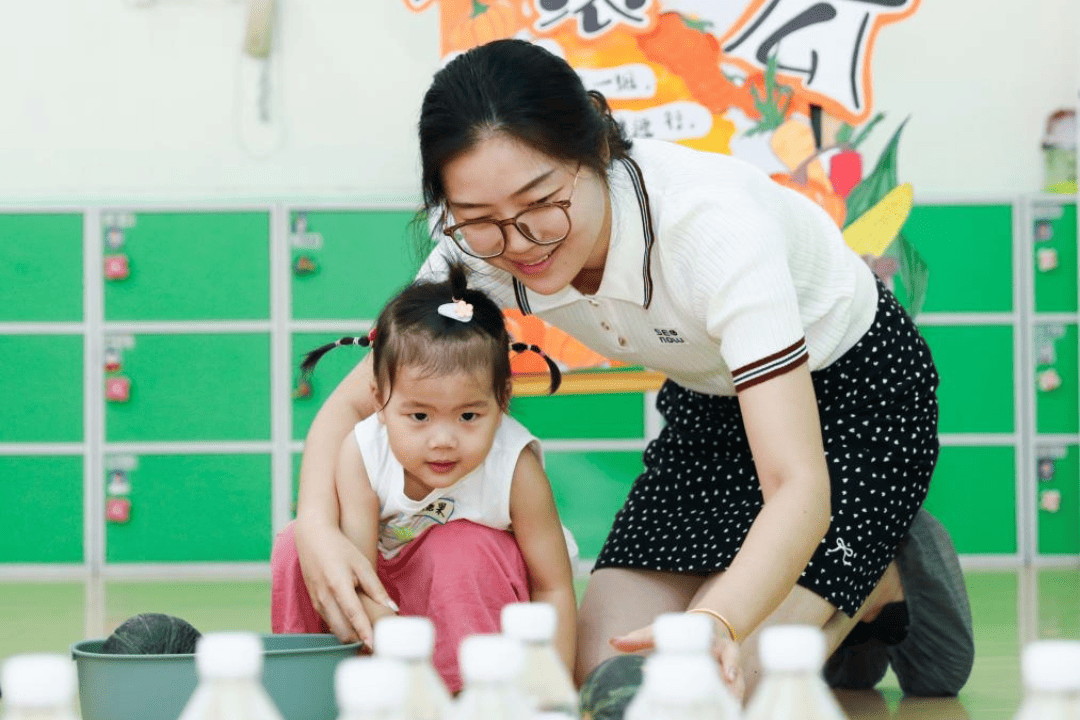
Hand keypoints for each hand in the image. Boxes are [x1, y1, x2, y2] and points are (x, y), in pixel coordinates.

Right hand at [293, 521, 397, 645]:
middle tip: (376, 647)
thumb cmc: (340, 549)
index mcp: (338, 585)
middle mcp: (324, 597)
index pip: (353, 615)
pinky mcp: (314, 603)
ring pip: (334, 629)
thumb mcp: (362, 564)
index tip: (374, 646)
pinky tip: (354, 628)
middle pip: (342, 630)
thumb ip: (376, 588)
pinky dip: (341, 628)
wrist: (313, 539)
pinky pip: (328, 622)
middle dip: (358, 641)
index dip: (364, 632)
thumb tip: (392, 608)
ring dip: (350, 637)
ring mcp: (316, 602)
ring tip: (369, 640)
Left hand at [610, 622, 745, 701]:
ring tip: (728, 711)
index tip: (728, 675)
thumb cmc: (682, 634)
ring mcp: (731, 674)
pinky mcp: (730, 686)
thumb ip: (639, 638)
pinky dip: (729, 706)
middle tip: (726, 697)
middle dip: (732, 689)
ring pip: (737, 689)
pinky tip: (726, 713)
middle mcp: (727, 659)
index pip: (730, 653)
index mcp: (716, 643)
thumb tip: (612, 642)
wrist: (708, 629)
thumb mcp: (662, 633)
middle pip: (736, 676)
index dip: (730, 664)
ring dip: (732, 701)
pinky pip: (733, 697)